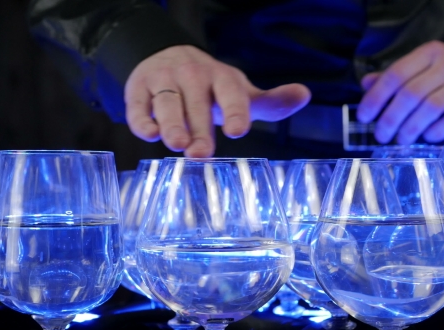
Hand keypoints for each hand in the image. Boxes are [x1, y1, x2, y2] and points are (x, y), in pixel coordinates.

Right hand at [125, 45, 310, 156]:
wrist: (169, 60)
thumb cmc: (212, 88)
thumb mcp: (242, 93)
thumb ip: (271, 102)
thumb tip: (305, 94)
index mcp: (222, 78)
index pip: (230, 94)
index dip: (235, 111)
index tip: (238, 131)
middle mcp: (193, 75)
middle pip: (196, 103)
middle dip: (199, 128)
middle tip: (201, 154)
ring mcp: (164, 80)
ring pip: (167, 101)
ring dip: (171, 123)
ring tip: (176, 144)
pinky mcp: (139, 89)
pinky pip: (138, 105)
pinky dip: (142, 118)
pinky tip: (149, 132)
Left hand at [357, 41, 443, 143]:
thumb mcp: (423, 66)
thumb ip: (395, 75)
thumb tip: (366, 84)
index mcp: (429, 53)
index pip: (396, 74)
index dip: (376, 97)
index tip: (364, 117)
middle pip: (412, 93)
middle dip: (391, 118)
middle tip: (381, 135)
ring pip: (432, 107)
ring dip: (411, 128)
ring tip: (401, 140)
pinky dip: (438, 131)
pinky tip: (427, 137)